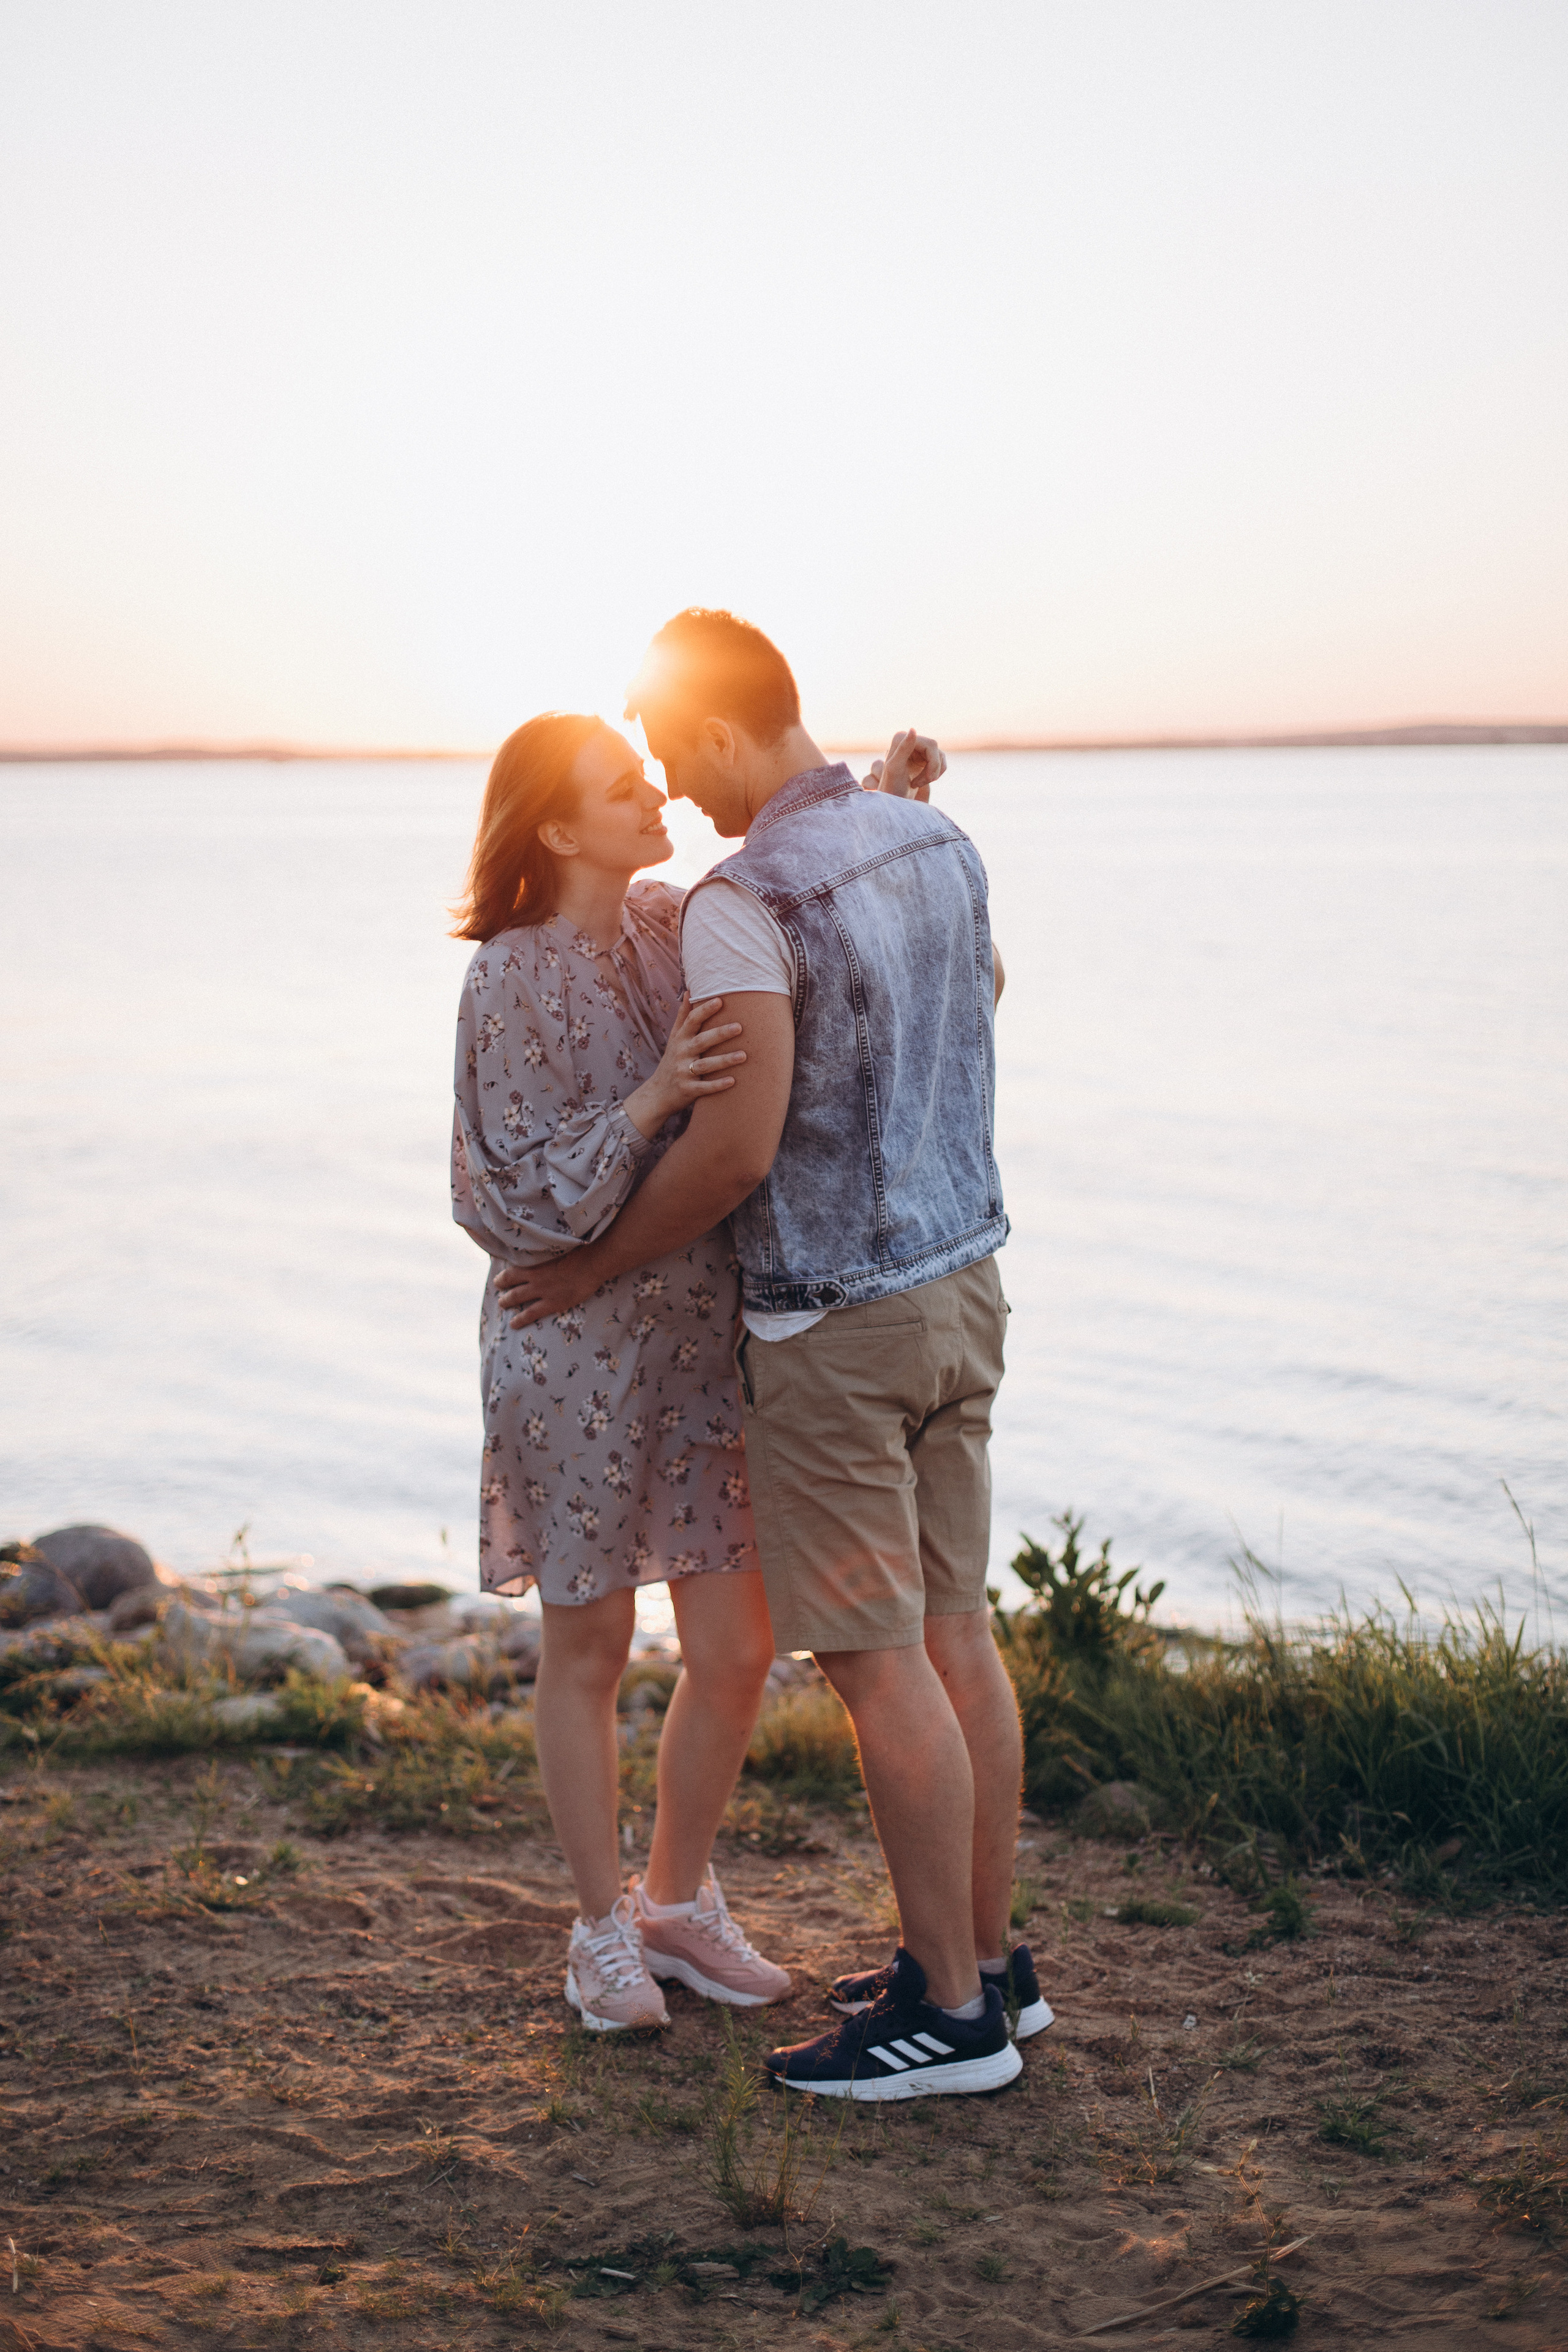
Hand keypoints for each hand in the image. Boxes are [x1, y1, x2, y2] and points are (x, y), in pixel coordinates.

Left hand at [497, 1250, 601, 1328]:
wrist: (591, 1263)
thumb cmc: (580, 1252)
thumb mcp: (559, 1250)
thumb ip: (548, 1253)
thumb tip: (546, 1250)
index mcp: (536, 1264)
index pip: (512, 1271)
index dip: (503, 1277)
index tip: (498, 1279)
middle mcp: (535, 1278)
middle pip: (512, 1285)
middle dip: (503, 1290)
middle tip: (500, 1294)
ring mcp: (542, 1291)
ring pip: (517, 1298)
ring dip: (506, 1301)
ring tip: (501, 1304)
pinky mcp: (552, 1303)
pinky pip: (530, 1314)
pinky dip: (520, 1319)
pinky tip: (513, 1324)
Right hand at [624, 995, 745, 1138]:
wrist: (657, 1094)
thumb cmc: (671, 1061)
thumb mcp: (674, 1038)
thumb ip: (683, 1016)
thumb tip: (689, 991)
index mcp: (680, 1039)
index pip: (692, 1021)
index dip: (704, 1010)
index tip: (720, 1000)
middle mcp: (681, 1054)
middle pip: (701, 1041)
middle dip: (719, 1034)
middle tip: (739, 1027)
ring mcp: (683, 1072)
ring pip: (705, 1065)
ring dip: (724, 1060)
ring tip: (743, 1055)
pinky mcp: (688, 1090)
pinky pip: (704, 1087)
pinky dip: (717, 1085)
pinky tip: (733, 1081)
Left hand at [865, 729, 946, 800]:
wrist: (892, 802)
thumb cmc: (891, 787)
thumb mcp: (895, 768)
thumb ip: (904, 748)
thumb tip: (913, 729)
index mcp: (900, 738)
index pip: (931, 745)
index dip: (932, 763)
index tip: (926, 778)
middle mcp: (908, 740)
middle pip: (936, 751)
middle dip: (932, 769)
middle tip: (921, 784)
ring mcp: (917, 749)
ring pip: (939, 757)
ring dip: (933, 773)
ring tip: (917, 784)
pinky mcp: (923, 759)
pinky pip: (940, 762)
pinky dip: (935, 774)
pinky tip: (922, 783)